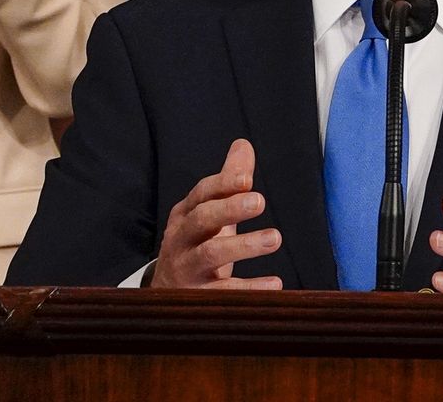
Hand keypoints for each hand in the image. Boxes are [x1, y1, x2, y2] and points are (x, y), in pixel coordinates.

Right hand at [150, 139, 283, 289]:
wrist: (167, 296)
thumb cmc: (196, 245)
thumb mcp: (208, 213)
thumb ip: (228, 181)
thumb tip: (243, 145)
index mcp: (186, 215)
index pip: (202, 194)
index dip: (223, 185)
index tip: (247, 178)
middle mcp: (181, 239)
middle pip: (201, 219)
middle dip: (229, 208)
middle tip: (259, 201)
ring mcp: (186, 268)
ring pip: (210, 254)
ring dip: (243, 245)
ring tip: (275, 238)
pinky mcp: (198, 297)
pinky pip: (223, 292)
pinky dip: (249, 288)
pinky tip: (275, 283)